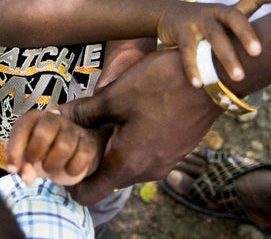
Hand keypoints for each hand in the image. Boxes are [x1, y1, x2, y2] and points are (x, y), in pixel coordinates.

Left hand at [5, 109, 102, 186]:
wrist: (71, 156)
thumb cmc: (44, 155)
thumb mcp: (28, 161)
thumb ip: (23, 168)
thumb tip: (28, 178)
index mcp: (34, 119)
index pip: (23, 127)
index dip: (15, 149)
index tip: (12, 169)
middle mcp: (54, 119)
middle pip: (44, 133)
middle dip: (36, 154)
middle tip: (35, 163)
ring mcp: (73, 129)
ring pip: (64, 147)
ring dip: (53, 164)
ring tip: (51, 167)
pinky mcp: (89, 141)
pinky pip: (82, 156)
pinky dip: (72, 169)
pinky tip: (68, 169)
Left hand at [62, 50, 221, 205]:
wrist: (213, 77)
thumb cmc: (162, 84)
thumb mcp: (116, 95)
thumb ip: (84, 112)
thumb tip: (57, 116)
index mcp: (127, 163)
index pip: (89, 194)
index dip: (70, 179)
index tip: (64, 155)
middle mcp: (147, 170)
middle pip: (108, 179)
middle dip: (92, 159)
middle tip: (82, 130)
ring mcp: (165, 162)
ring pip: (128, 166)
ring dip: (114, 148)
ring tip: (106, 118)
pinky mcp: (176, 150)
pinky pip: (146, 156)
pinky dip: (134, 143)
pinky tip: (132, 115)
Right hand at [158, 0, 270, 86]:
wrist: (166, 15)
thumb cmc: (202, 27)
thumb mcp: (221, 26)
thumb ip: (239, 38)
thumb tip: (269, 61)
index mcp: (230, 11)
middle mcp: (216, 11)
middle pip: (235, 17)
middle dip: (247, 34)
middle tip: (258, 53)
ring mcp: (198, 19)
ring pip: (215, 35)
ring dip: (227, 57)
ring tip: (238, 77)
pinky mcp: (182, 30)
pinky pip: (188, 51)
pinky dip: (193, 68)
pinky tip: (199, 83)